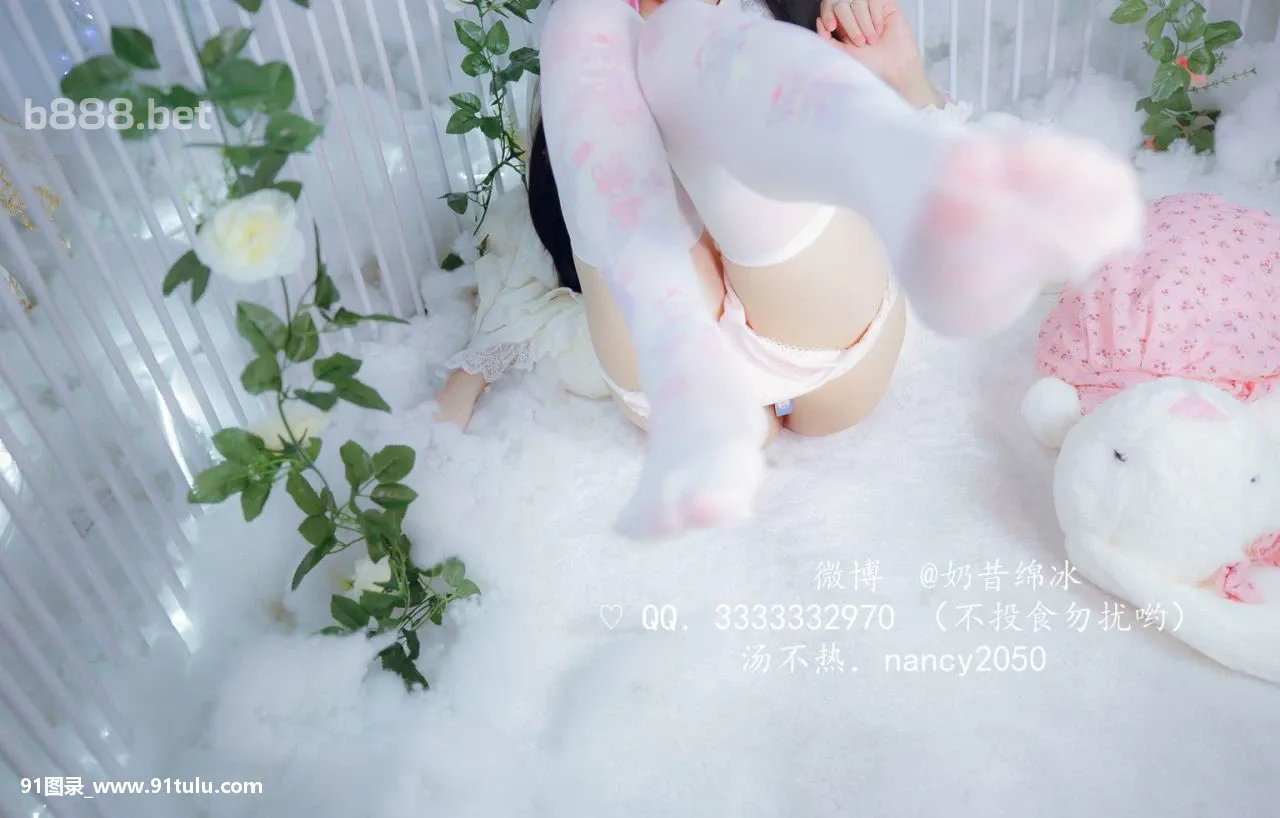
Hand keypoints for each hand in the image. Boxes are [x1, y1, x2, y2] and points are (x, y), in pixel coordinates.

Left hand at [817, 0, 940, 106]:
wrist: (893, 67)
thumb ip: (827, 39)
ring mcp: (871, 7)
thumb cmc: (870, 63)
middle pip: (841, 3)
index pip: (829, 6)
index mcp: (842, 22)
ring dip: (863, 23)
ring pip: (858, 1)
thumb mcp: (841, 52)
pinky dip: (875, 17)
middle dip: (849, 25)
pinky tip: (880, 30)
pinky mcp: (886, 4)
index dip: (827, 13)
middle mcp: (855, 12)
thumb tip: (818, 21)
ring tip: (871, 40)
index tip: (831, 27)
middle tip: (860, 43)